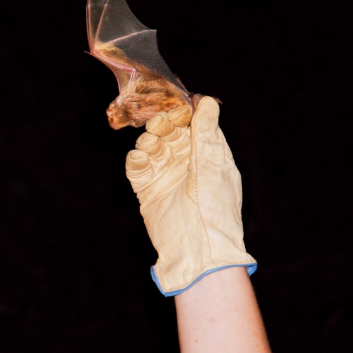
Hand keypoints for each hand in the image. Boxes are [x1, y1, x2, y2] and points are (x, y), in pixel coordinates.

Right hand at [125, 97, 256, 294]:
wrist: (199, 250)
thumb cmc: (216, 209)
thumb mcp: (214, 165)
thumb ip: (206, 133)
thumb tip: (207, 101)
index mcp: (209, 156)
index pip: (194, 125)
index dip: (184, 114)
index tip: (178, 107)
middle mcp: (187, 164)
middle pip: (170, 133)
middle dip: (163, 125)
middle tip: (159, 124)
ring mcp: (167, 177)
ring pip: (152, 147)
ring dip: (149, 140)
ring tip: (150, 145)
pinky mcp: (149, 191)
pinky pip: (137, 168)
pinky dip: (136, 159)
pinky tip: (139, 157)